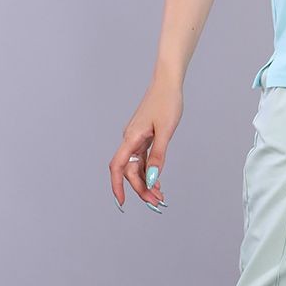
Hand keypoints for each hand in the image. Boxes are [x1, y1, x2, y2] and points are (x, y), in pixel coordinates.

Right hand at [108, 77, 183, 211]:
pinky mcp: (143, 136)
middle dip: (140, 188)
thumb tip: (151, 178)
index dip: (117, 186)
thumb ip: (158, 156)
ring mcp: (136, 138)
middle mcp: (130, 139)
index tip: (122, 203)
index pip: (118, 167)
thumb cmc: (167, 102)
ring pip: (136, 166)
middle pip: (129, 171)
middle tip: (156, 202)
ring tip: (159, 195)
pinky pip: (142, 158)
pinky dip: (149, 170)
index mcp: (131, 138)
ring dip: (146, 182)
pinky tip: (157, 180)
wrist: (167, 83)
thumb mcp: (165, 131)